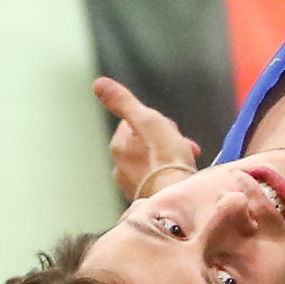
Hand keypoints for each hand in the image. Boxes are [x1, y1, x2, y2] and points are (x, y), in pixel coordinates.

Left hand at [93, 76, 203, 200]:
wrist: (177, 198)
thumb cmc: (166, 160)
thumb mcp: (147, 120)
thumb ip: (123, 102)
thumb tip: (99, 84)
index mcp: (118, 145)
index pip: (135, 123)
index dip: (157, 122)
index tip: (170, 129)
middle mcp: (120, 167)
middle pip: (145, 143)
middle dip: (165, 142)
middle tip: (181, 147)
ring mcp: (133, 185)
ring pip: (152, 162)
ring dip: (169, 159)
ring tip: (185, 163)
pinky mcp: (148, 199)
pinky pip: (158, 180)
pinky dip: (169, 176)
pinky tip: (180, 177)